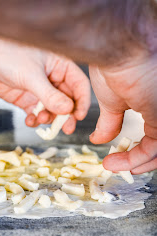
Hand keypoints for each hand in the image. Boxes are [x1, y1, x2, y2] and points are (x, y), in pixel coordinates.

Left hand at [0, 27, 89, 134]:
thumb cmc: (7, 54)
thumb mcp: (32, 75)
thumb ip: (50, 95)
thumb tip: (67, 110)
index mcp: (59, 65)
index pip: (79, 85)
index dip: (81, 101)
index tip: (79, 116)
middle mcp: (52, 78)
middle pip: (67, 100)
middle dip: (66, 115)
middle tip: (66, 128)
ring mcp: (39, 90)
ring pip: (52, 109)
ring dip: (49, 118)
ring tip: (41, 119)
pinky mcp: (27, 99)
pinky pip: (36, 113)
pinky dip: (35, 119)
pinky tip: (30, 120)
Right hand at [89, 53, 156, 173]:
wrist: (115, 54)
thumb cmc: (113, 68)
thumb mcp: (110, 103)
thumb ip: (109, 123)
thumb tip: (98, 138)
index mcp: (152, 102)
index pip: (150, 133)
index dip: (133, 149)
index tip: (113, 156)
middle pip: (156, 144)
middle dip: (137, 159)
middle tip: (117, 165)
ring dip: (136, 162)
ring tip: (114, 166)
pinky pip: (155, 147)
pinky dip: (136, 159)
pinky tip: (116, 163)